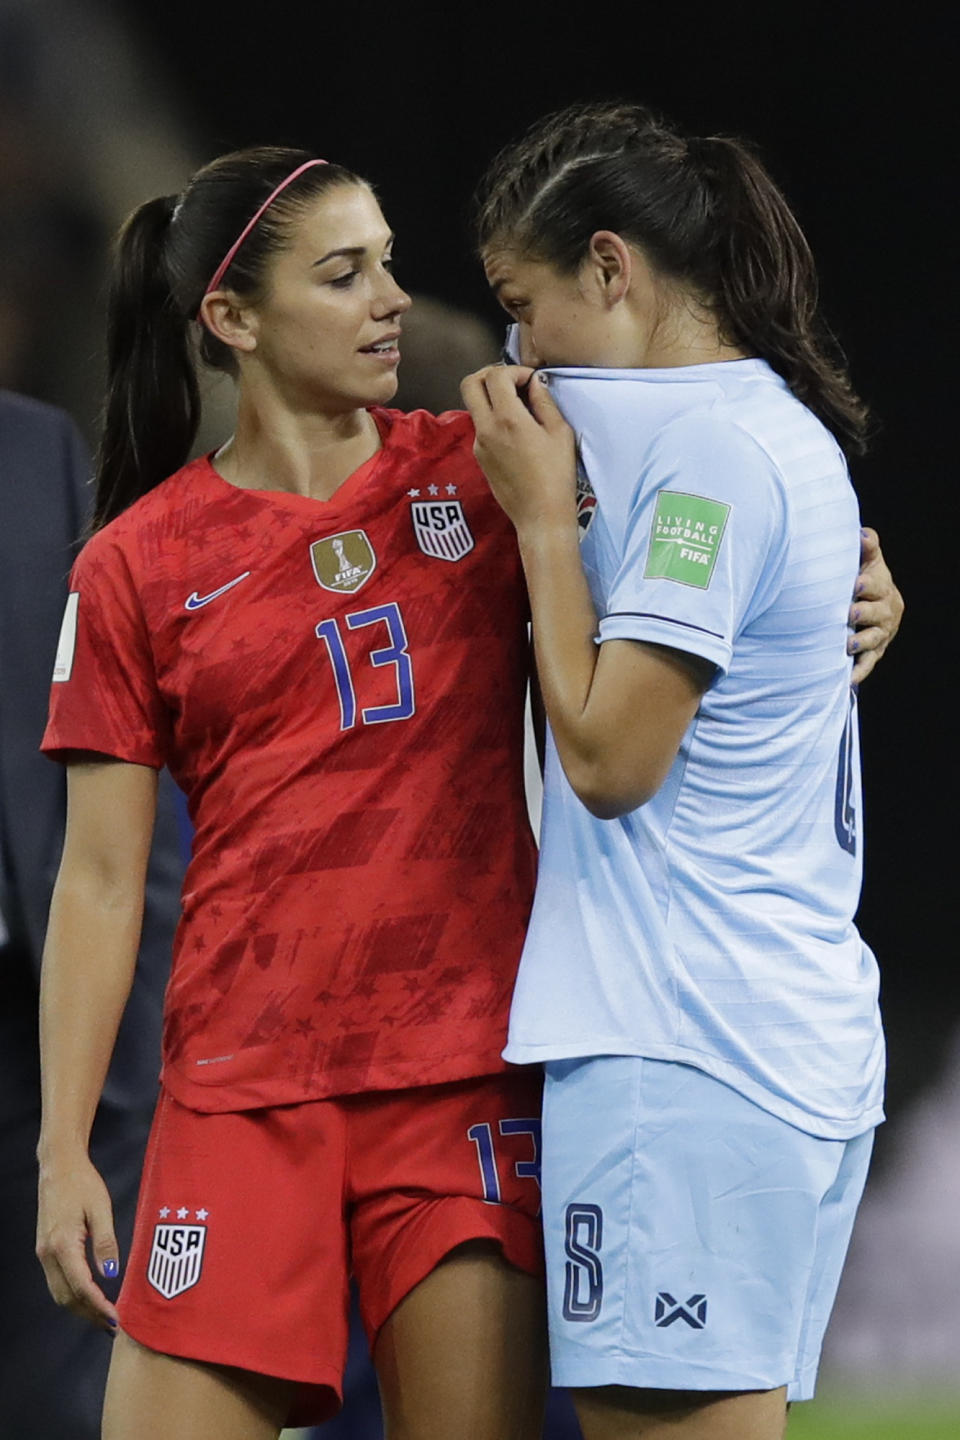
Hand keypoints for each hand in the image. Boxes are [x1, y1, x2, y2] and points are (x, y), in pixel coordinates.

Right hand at [36, 1153, 119, 1332]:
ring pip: (59, 1293)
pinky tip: (89, 1296)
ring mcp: (43, 1253)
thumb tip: (111, 1274)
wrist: (58, 1166)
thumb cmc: (83, 1183)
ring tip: (103, 1316)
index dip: (98, 1306)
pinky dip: (72, 1295)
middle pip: (66, 1297)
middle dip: (89, 1314)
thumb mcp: (100, 1208)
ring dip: (80, 1308)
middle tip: (113, 1325)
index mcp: (63, 1244)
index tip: (116, 1318)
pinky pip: (57, 1281)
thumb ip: (105, 1242)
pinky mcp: (45, 1249)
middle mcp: (48, 1253)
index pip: (80, 1287)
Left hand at [460, 365, 577, 535]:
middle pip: (470, 384)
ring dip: (492, 397)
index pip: (496, 376)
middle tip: (512, 382)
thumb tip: (535, 383)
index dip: (514, 370)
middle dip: (490, 374)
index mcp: (507, 419)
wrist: (540, 516)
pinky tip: (516, 431)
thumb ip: (544, 402)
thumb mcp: (560, 433)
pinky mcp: (479, 457)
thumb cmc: (557, 476)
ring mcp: (479, 444)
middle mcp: (486, 429)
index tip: (531, 380)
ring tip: (519, 407)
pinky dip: (494, 418)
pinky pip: (481, 426)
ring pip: (474, 405)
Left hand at [848, 527, 903, 682]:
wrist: (874, 600)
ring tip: (848, 644)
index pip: (876, 583)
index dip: (866, 584)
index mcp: (881, 585)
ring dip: (861, 641)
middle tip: (850, 613)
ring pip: (874, 638)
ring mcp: (882, 631)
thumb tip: (861, 533)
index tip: (855, 584)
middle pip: (876, 612)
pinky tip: (848, 680)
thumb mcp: (867, 560)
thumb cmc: (863, 576)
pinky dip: (859, 671)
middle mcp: (886, 609)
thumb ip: (866, 546)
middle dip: (863, 612)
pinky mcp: (876, 650)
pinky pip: (869, 662)